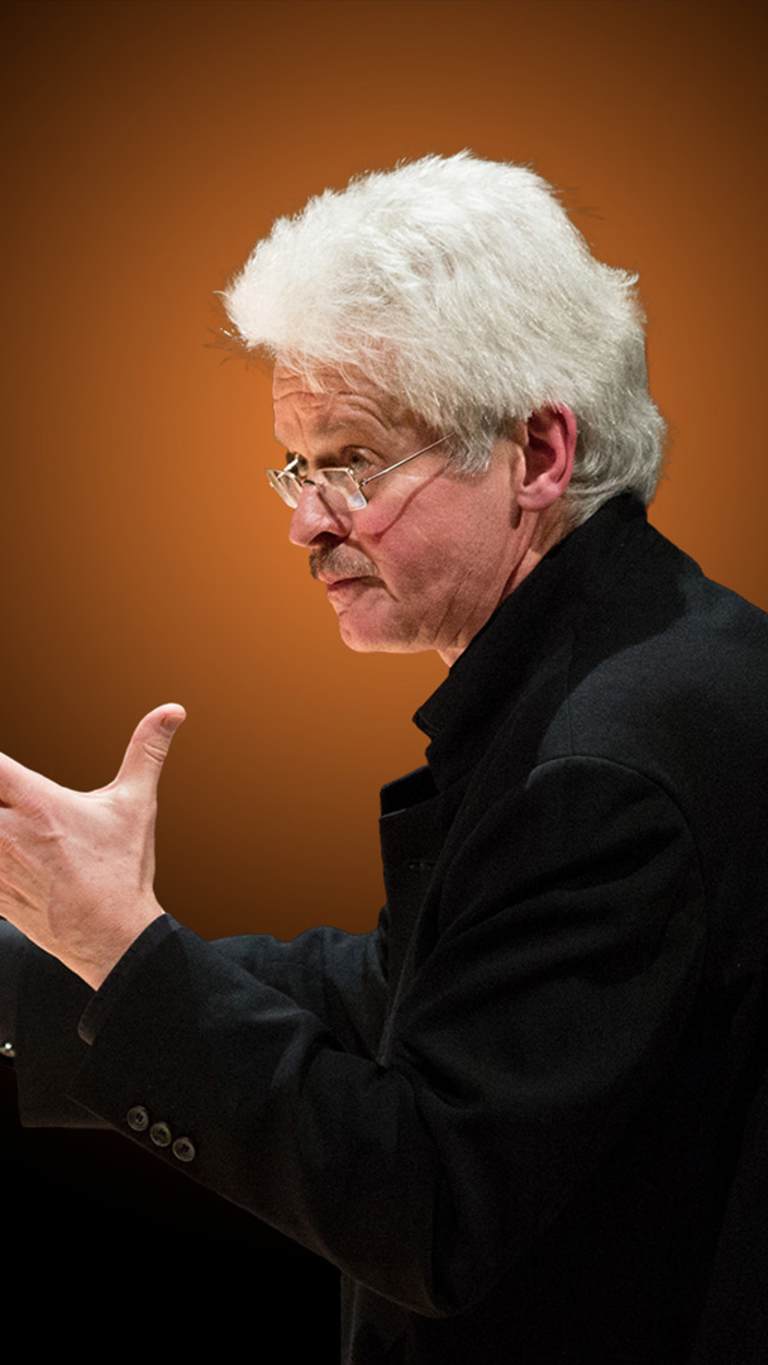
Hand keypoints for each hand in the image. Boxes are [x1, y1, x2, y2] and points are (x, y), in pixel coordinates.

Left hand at [0, 704, 185, 988]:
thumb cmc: (122, 869)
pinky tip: (9, 854)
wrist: (110, 937)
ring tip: (10, 823)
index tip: (6, 771)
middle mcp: (6, 832)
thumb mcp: (136, 804)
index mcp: (37, 805)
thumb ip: (147, 751)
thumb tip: (173, 710)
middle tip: (8, 796)